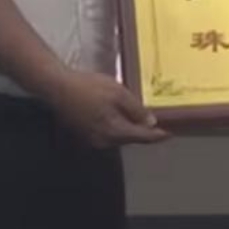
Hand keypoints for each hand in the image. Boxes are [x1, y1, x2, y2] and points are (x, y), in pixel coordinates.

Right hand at [42, 68, 167, 147]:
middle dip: (143, 133)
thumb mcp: (118, 93)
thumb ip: (136, 110)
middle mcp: (105, 141)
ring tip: (140, 118)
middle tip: (157, 125)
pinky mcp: (86, 134)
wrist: (58, 88)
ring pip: (119, 137)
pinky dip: (117, 127)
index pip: (142, 137)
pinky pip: (108, 134)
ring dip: (130, 129)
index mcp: (115, 132)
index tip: (170, 134)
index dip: (157, 136)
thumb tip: (151, 123)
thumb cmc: (89, 87)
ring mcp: (94, 140)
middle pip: (130, 139)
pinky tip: (119, 116)